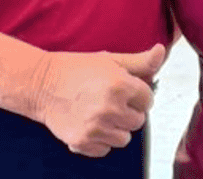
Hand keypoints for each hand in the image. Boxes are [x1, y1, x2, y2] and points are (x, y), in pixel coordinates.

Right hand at [32, 43, 165, 156]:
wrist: (40, 84)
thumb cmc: (77, 69)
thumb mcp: (110, 59)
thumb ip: (140, 61)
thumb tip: (161, 51)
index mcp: (120, 85)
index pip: (148, 99)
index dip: (138, 95)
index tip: (126, 91)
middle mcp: (109, 108)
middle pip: (138, 121)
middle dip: (129, 112)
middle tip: (111, 101)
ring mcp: (95, 127)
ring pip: (124, 139)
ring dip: (116, 128)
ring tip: (101, 113)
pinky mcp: (82, 142)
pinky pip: (105, 150)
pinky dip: (100, 141)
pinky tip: (90, 124)